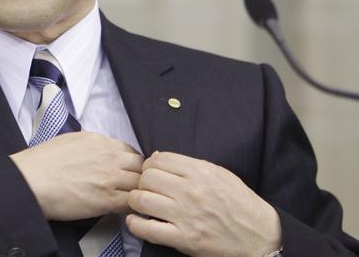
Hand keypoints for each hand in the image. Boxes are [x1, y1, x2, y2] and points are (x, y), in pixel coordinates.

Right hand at [10, 131, 143, 220]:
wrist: (32, 180)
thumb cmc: (43, 162)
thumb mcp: (69, 140)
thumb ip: (90, 144)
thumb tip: (97, 149)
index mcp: (99, 141)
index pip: (130, 151)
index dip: (131, 163)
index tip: (128, 171)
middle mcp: (109, 157)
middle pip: (140, 166)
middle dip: (139, 175)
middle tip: (131, 186)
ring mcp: (110, 178)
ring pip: (140, 184)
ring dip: (136, 192)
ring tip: (128, 199)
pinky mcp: (107, 199)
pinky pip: (131, 202)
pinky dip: (131, 206)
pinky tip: (123, 209)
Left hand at [126, 152, 281, 256]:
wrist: (260, 236)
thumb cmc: (239, 203)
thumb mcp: (219, 174)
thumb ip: (189, 165)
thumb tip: (157, 157)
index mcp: (200, 172)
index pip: (159, 159)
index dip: (150, 165)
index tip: (151, 173)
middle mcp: (191, 191)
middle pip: (147, 177)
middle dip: (141, 182)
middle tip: (145, 189)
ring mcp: (186, 216)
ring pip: (142, 200)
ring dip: (135, 201)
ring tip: (139, 204)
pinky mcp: (184, 239)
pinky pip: (148, 229)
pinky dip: (135, 225)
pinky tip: (136, 222)